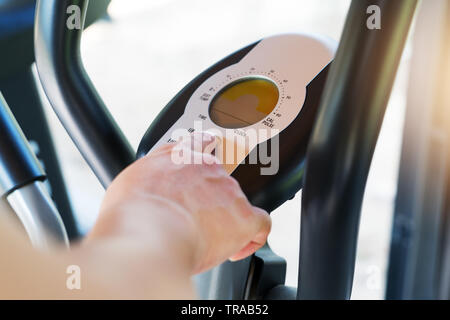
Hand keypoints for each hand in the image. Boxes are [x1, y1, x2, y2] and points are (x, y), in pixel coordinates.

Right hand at [89, 132, 270, 273]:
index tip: (205, 166)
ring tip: (203, 240)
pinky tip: (236, 247)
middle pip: (219, 181)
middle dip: (209, 201)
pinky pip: (260, 224)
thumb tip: (151, 188)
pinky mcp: (243, 217)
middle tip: (192, 221)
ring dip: (224, 221)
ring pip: (236, 204)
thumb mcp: (131, 182)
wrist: (148, 233)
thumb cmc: (133, 214)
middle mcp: (208, 167)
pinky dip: (251, 237)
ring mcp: (228, 190)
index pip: (202, 142)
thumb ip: (149, 179)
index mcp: (181, 155)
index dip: (206, 153)